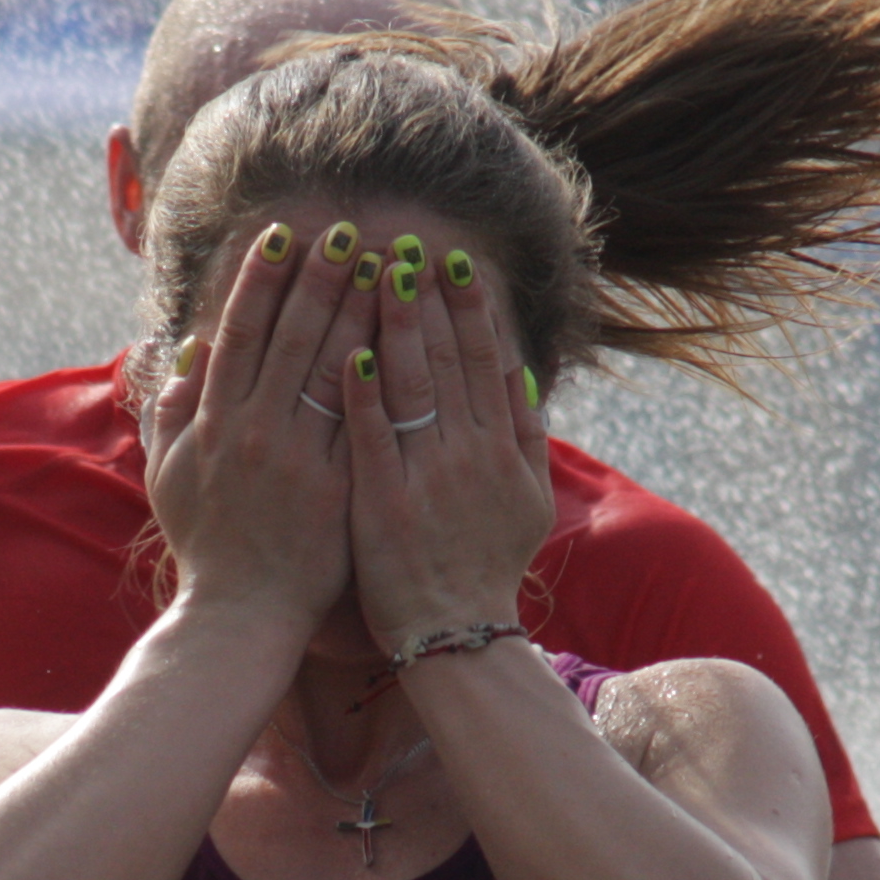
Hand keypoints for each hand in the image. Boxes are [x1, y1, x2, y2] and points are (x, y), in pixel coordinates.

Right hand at [139, 213, 368, 636]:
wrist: (241, 614)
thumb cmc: (206, 546)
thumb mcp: (168, 475)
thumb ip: (172, 410)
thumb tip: (189, 352)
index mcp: (212, 421)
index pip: (240, 332)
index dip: (262, 280)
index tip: (284, 237)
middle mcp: (253, 430)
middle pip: (292, 336)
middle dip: (321, 278)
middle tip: (349, 231)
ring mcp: (298, 457)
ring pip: (334, 367)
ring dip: (361, 310)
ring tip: (387, 265)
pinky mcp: (337, 485)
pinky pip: (366, 418)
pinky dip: (384, 374)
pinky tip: (406, 337)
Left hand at [345, 238, 547, 651]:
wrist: (456, 635)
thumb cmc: (486, 566)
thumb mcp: (528, 499)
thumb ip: (527, 434)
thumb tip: (520, 370)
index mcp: (500, 448)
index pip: (485, 360)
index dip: (469, 308)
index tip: (452, 262)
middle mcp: (468, 454)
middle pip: (448, 359)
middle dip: (426, 298)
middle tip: (404, 245)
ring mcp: (425, 478)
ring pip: (412, 385)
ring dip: (395, 325)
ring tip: (375, 273)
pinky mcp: (383, 505)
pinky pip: (372, 439)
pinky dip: (363, 395)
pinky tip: (350, 352)